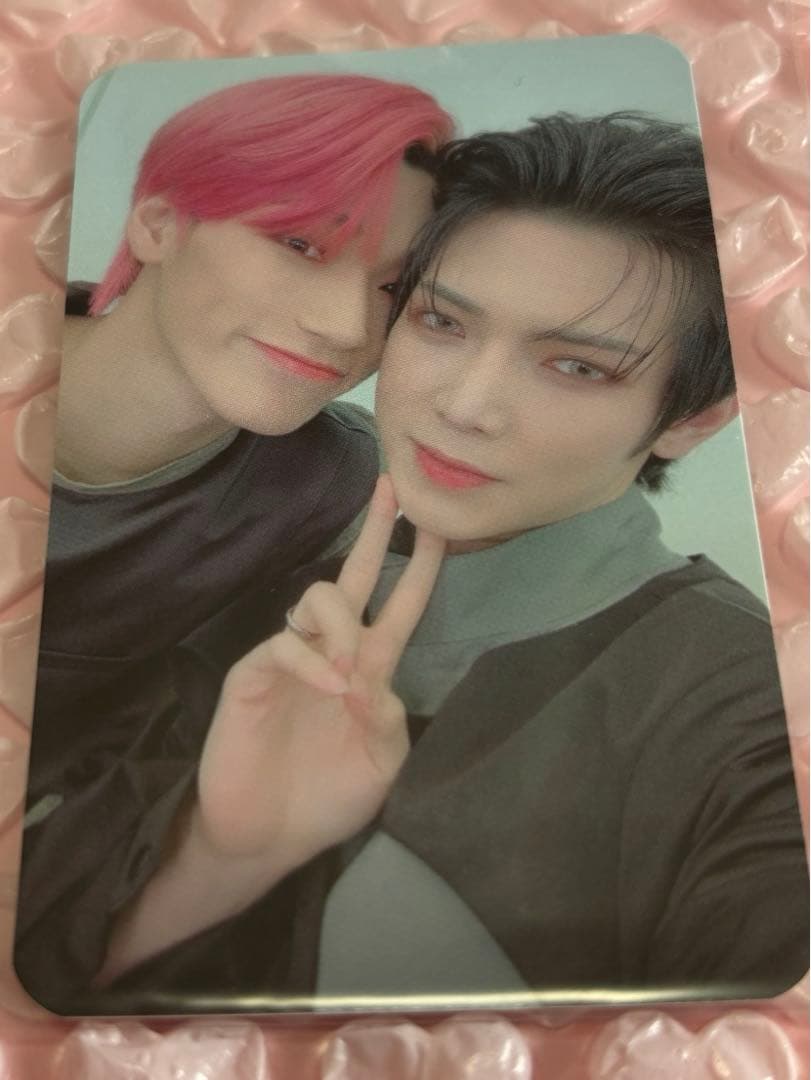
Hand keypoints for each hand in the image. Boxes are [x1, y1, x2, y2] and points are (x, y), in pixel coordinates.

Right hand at [196, 475, 444, 864]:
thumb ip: (388, 720)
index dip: (421, 569)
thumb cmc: (328, 797)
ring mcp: (292, 660)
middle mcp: (332, 652)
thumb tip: (375, 677)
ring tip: (352, 665)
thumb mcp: (379, 766)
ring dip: (343, 621)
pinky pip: (283, 645)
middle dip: (374, 533)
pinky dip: (310, 661)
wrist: (268, 836)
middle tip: (391, 487)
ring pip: (318, 599)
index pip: (398, 607)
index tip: (441, 528)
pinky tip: (329, 686)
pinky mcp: (254, 676)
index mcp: (369, 669)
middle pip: (354, 578)